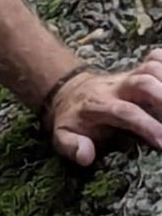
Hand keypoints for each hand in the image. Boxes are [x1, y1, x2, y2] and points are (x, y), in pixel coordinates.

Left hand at [48, 51, 161, 165]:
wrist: (69, 92)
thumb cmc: (73, 119)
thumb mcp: (63, 135)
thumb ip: (71, 145)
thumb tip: (85, 156)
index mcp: (98, 105)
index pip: (124, 112)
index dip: (146, 126)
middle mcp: (115, 88)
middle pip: (142, 83)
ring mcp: (127, 77)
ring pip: (150, 69)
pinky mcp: (137, 70)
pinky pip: (154, 58)